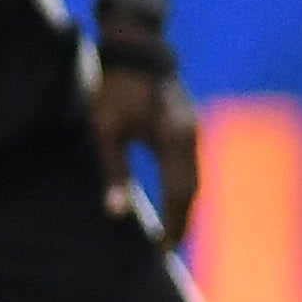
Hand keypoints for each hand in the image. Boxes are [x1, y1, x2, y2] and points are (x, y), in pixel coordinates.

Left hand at [92, 57, 200, 237]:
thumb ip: (113, 171)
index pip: (178, 194)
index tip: (160, 249)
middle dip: (181, 221)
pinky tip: (174, 202)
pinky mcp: (189, 128)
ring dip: (184, 206)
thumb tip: (116, 211)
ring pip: (195, 179)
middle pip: (192, 190)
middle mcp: (192, 138)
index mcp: (174, 140)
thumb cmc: (114, 90)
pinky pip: (191, 166)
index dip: (172, 224)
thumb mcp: (106, 131)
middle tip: (166, 249)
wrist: (136, 53)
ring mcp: (195, 132)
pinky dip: (184, 188)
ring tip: (170, 233)